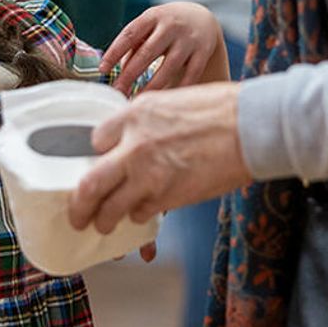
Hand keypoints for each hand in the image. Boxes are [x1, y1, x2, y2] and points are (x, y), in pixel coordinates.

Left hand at [68, 81, 250, 234]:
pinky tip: (142, 213)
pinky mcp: (168, 196)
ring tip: (103, 225)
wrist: (250, 125)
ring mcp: (149, 174)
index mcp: (133, 115)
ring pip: (110, 210)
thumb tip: (129, 141)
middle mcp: (133, 146)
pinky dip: (139, 217)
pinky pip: (141, 214)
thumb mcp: (169, 101)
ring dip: (104, 221)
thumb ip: (142, 122)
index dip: (94, 156)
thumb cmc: (218, 109)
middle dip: (78, 206)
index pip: (94, 141)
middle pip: (88, 185)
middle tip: (77, 215)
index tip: (96, 165)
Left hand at [101, 1, 225, 94]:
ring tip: (137, 101)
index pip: (129, 34)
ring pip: (169, 67)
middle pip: (148, 53)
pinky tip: (165, 100)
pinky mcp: (203, 52)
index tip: (102, 70)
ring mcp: (188, 39)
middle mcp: (171, 25)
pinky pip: (190, 75)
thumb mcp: (149, 26)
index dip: (114, 52)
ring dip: (151, 86)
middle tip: (117, 91)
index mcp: (153, 16)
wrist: (202, 18)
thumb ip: (135, 45)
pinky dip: (177, 89)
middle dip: (130, 75)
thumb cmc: (166, 26)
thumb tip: (120, 71)